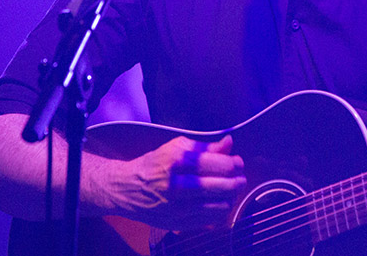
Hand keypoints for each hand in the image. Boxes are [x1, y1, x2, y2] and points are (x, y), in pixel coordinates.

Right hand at [105, 134, 246, 229]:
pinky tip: (219, 202)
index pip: (219, 164)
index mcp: (179, 161)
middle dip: (238, 182)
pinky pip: (209, 220)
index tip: (238, 163)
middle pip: (222, 186)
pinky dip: (220, 211)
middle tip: (240, 179)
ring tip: (230, 191)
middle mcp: (177, 185)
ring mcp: (177, 207)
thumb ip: (206, 147)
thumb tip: (229, 143)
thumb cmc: (155, 165)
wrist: (126, 188)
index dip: (235, 164)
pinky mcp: (176, 223)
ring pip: (219, 205)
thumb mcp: (177, 147)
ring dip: (231, 198)